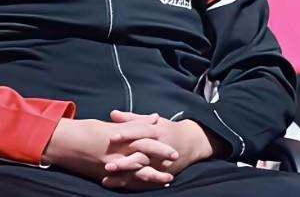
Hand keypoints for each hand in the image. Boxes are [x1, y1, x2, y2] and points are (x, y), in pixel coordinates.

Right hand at [40, 117, 174, 184]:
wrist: (63, 143)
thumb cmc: (86, 130)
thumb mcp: (110, 124)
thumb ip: (134, 123)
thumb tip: (155, 118)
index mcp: (119, 135)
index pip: (144, 135)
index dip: (158, 138)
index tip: (172, 141)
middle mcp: (117, 149)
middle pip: (144, 153)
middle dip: (160, 156)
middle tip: (175, 158)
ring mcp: (111, 164)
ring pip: (137, 170)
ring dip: (153, 174)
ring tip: (167, 179)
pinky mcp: (105, 174)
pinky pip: (124, 182)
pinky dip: (137, 184)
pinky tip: (147, 186)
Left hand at [100, 110, 218, 190]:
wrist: (192, 142)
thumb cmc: (169, 130)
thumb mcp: (154, 122)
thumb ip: (132, 119)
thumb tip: (112, 114)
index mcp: (155, 133)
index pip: (140, 133)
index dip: (126, 135)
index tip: (111, 138)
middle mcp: (157, 150)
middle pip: (139, 156)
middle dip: (124, 162)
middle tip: (107, 165)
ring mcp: (159, 164)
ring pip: (140, 171)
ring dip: (124, 175)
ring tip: (107, 179)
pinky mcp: (160, 174)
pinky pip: (144, 181)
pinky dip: (130, 184)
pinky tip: (115, 184)